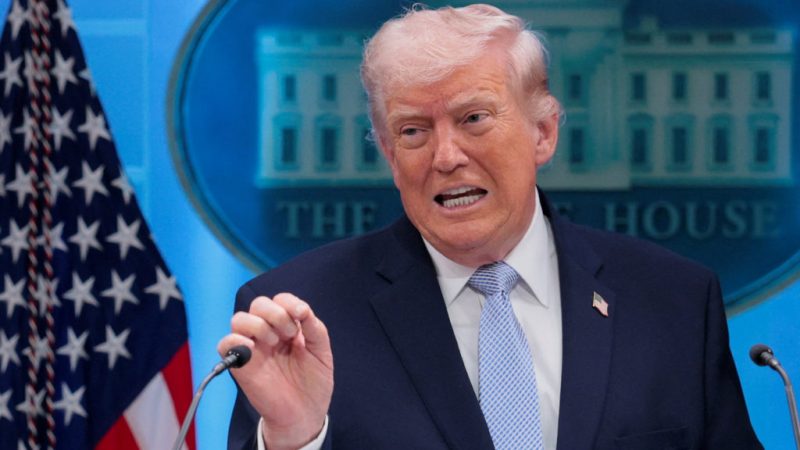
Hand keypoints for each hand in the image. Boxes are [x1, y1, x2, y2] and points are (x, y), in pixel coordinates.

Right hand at [217, 293, 333, 449]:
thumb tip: (303, 310)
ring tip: (274, 342)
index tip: (302, 316)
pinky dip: (236, 341)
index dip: (289, 302)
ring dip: (258, 325)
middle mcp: (268, 333)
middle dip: (275, 312)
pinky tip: (254, 350)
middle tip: (289, 334)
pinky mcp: (240, 364)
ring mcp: (253, 348)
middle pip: (258, 304)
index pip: (280, 300)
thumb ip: (314, 327)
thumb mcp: (321, 351)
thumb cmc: (312, 382)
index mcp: (287, 327)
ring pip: (239, 319)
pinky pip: (225, 343)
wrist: (304, 413)